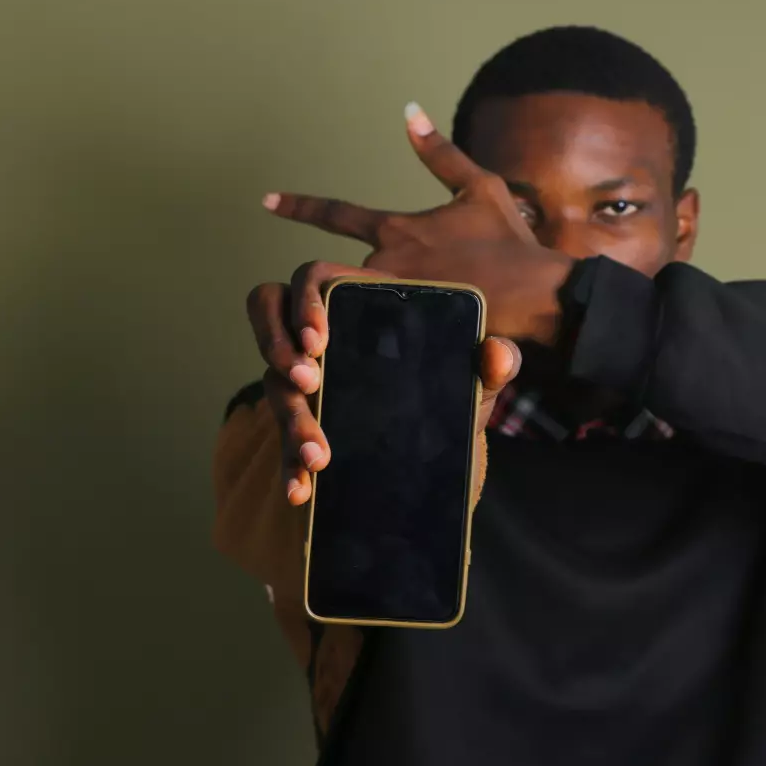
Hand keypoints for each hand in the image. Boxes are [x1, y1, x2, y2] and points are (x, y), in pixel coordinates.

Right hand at [246, 260, 521, 506]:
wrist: (441, 445)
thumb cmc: (451, 390)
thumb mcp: (474, 378)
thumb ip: (494, 363)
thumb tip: (497, 354)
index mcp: (359, 300)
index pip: (312, 276)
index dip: (304, 301)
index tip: (318, 339)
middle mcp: (320, 331)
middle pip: (267, 309)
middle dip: (276, 344)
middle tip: (308, 380)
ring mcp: (302, 373)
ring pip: (273, 379)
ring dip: (289, 415)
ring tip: (318, 453)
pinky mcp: (301, 417)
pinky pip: (279, 435)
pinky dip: (287, 463)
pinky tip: (300, 489)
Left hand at [262, 103, 573, 345]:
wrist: (536, 294)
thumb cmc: (509, 241)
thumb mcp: (478, 186)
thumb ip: (438, 153)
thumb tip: (409, 111)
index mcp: (396, 230)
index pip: (335, 213)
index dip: (297, 205)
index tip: (266, 200)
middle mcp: (385, 266)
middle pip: (338, 273)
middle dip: (335, 285)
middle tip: (338, 304)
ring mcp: (393, 304)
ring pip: (355, 306)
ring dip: (352, 313)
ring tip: (365, 331)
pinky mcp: (408, 336)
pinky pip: (375, 338)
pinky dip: (371, 338)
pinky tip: (373, 352)